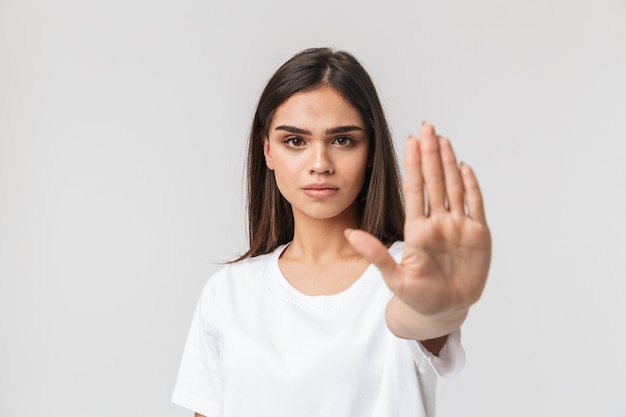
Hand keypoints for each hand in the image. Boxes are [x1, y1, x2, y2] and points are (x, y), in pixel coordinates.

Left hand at [346, 122, 490, 336]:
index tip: (410, 141)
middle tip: (427, 127)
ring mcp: (458, 227)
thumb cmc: (416, 296)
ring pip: (454, 187)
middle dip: (431, 154)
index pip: (415, 189)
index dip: (414, 165)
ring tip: (443, 140)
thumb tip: (348, 234)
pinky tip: (465, 166)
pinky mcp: (478, 235)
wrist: (442, 311)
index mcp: (417, 229)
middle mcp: (438, 222)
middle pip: (435, 181)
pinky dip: (471, 186)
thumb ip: (374, 255)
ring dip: (449, 163)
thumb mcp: (393, 277)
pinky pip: (475, 205)